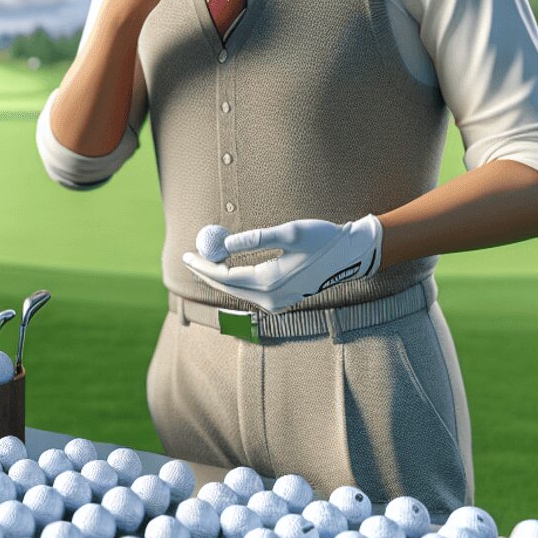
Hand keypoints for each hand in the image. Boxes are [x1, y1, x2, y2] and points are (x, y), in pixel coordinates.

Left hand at [182, 215, 383, 313]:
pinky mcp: (280, 302)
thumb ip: (257, 238)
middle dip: (205, 273)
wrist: (350, 256)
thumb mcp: (290, 233)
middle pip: (227, 288)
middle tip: (188, 257)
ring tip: (201, 259)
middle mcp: (271, 299)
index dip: (203, 266)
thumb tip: (225, 244)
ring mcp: (276, 304)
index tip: (187, 254)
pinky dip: (234, 281)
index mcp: (270, 282)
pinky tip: (225, 268)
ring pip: (237, 291)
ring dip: (218, 277)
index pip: (225, 277)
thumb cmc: (323, 238)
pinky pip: (249, 292)